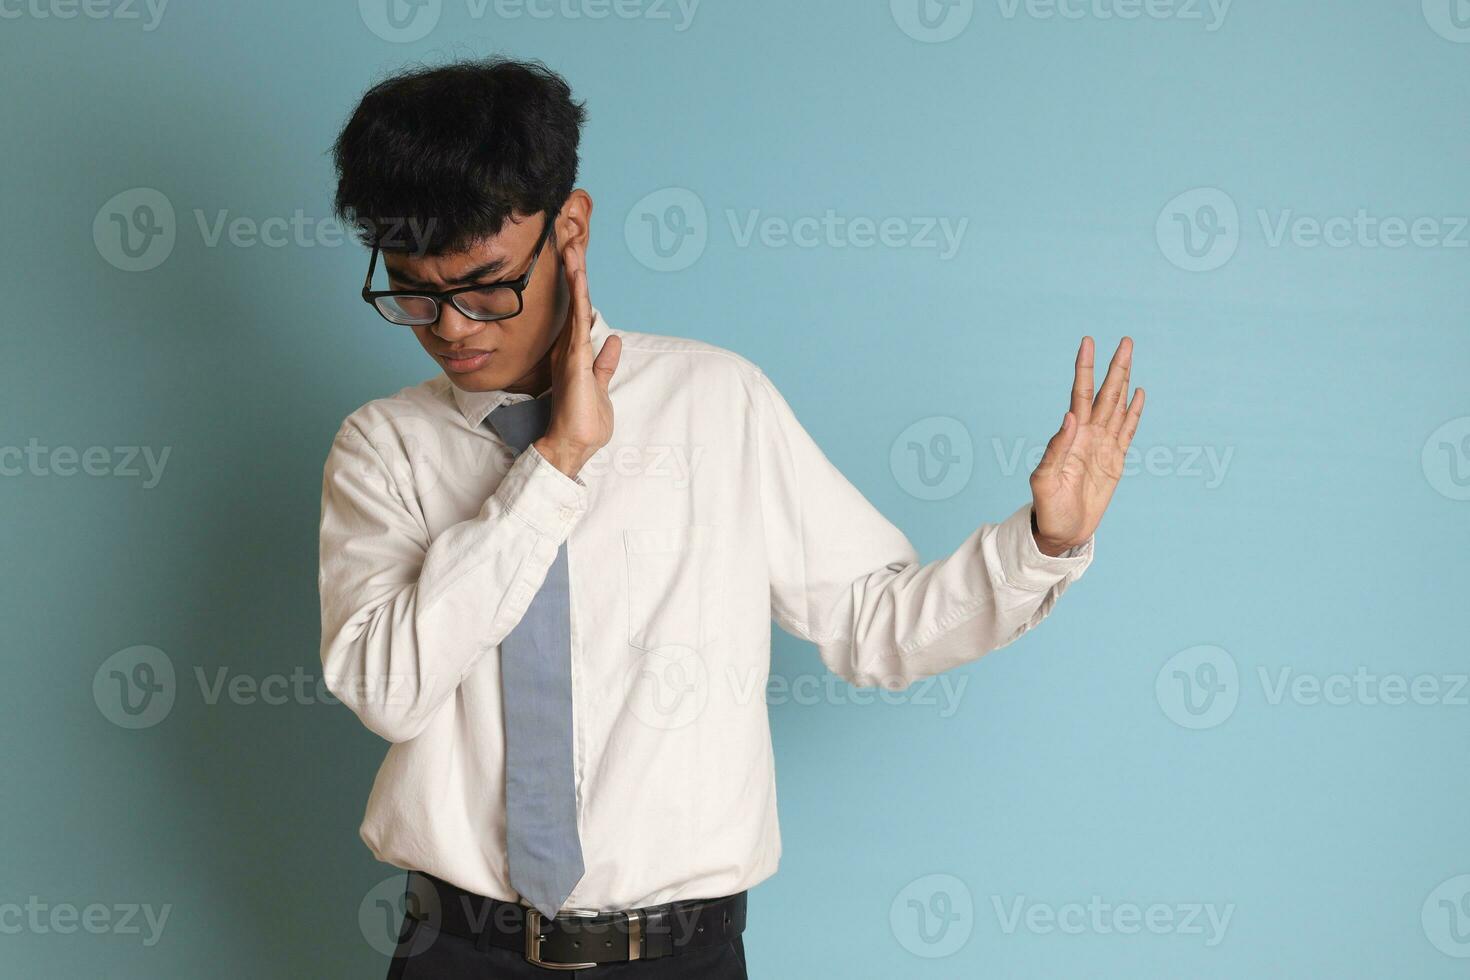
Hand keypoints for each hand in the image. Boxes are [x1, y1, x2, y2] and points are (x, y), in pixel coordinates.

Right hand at [534, 241, 621, 477]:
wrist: (572, 443)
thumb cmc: (584, 421)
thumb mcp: (600, 386)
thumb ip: (605, 363)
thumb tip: (613, 341)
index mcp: (577, 353)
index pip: (581, 314)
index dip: (581, 289)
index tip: (578, 263)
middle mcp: (570, 348)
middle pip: (575, 303)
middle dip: (574, 273)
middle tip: (570, 243)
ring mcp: (570, 351)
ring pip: (575, 305)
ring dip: (576, 276)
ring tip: (572, 247)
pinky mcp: (574, 357)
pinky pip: (577, 319)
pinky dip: (579, 296)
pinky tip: (578, 276)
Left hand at [1029, 336, 1144, 555]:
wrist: (1061, 532)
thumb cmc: (1048, 508)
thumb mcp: (1044, 480)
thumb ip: (1056, 448)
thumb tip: (1070, 416)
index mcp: (1071, 436)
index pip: (1079, 394)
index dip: (1084, 369)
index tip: (1088, 343)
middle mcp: (1088, 435)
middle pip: (1105, 394)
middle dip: (1115, 368)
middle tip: (1126, 341)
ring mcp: (1103, 446)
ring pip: (1118, 406)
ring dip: (1125, 382)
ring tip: (1130, 356)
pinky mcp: (1115, 460)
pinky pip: (1127, 431)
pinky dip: (1133, 412)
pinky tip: (1138, 394)